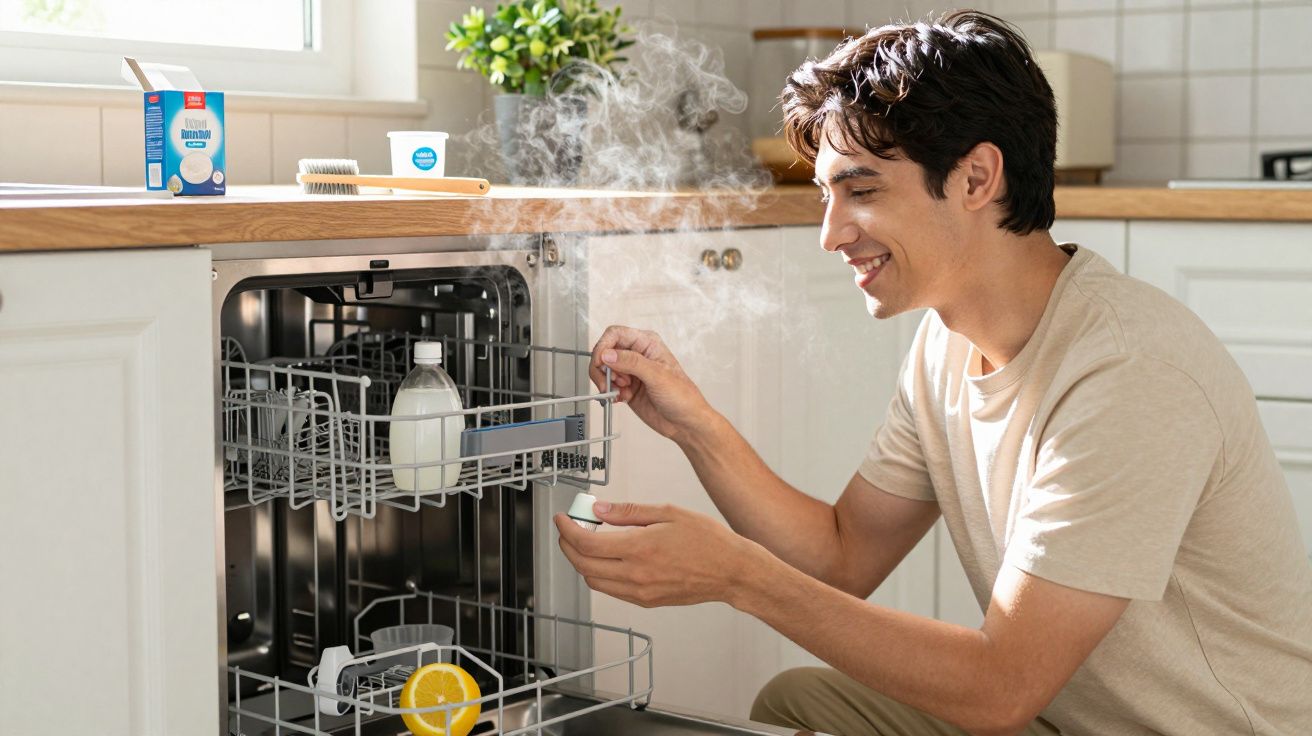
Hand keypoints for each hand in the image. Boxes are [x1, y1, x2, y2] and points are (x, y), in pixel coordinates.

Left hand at [553, 501, 766, 608]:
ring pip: (594, 580)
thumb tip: (599, 509)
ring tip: (590, 540)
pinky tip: (609, 556)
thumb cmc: (707, 540)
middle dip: (568, 545)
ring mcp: (641, 592)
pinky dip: (600, 573)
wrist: (731, 571)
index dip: (567, 529)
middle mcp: (636, 575)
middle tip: (569, 528)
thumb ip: (628, 513)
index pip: (586, 543)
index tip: (562, 518)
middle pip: (583, 564)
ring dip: (582, 561)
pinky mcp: (647, 601)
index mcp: (640, 549)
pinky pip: (611, 590)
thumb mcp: (668, 513)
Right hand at [589, 325, 712, 443]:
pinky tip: (623, 398)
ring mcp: (631, 372)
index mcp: (647, 343)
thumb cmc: (683, 396)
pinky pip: (608, 385)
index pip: (615, 334)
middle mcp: (637, 355)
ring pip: (604, 370)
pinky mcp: (626, 387)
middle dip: (603, 368)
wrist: (685, 423)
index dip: (603, 347)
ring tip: (620, 391)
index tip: (601, 363)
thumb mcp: (657, 375)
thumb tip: (608, 354)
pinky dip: (610, 393)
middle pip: (605, 352)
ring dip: (607, 382)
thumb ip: (631, 362)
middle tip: (610, 382)